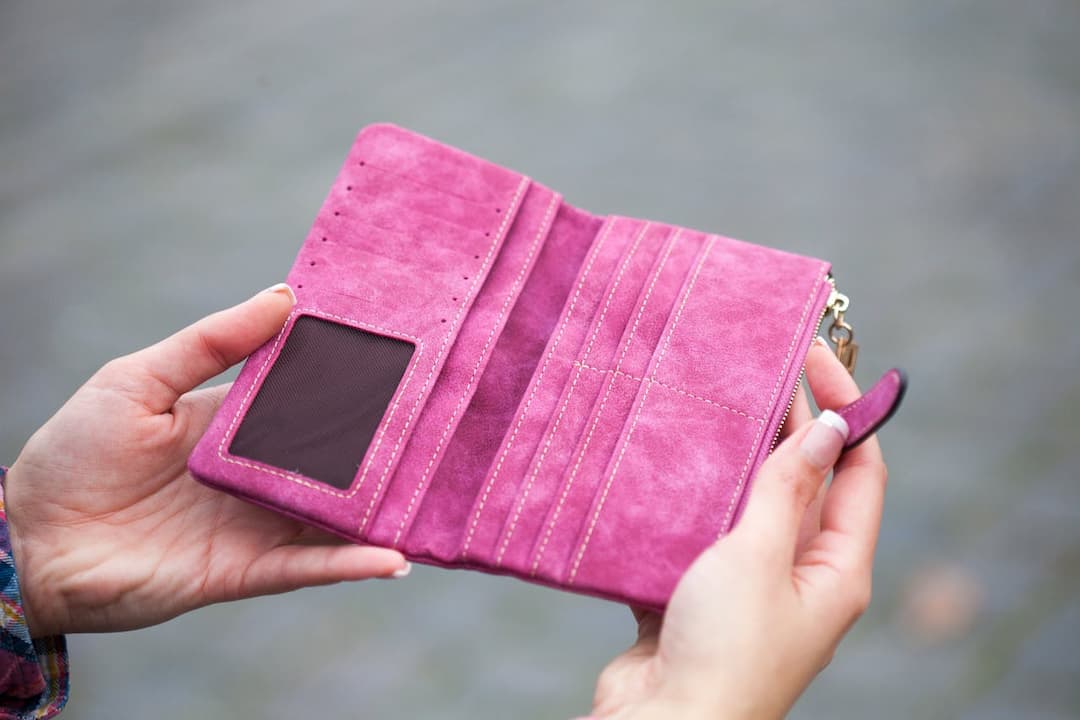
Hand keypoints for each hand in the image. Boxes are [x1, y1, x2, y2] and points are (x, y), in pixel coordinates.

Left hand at [4, 284, 407, 637]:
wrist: (28, 543)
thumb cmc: (74, 452)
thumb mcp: (139, 378)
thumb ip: (212, 342)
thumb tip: (285, 296)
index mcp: (237, 422)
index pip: (309, 397)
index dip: (352, 381)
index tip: (404, 356)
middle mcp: (257, 472)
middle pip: (334, 458)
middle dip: (384, 445)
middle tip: (444, 423)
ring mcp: (255, 522)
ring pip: (334, 513)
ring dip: (381, 508)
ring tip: (436, 493)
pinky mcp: (245, 570)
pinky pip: (308, 566)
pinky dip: (351, 564)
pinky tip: (394, 557)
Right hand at [589, 341, 887, 719]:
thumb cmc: (722, 651)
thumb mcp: (758, 557)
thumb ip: (787, 490)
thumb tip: (830, 428)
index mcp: (835, 569)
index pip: (859, 470)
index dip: (846, 409)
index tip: (812, 356)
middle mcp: (799, 574)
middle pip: (804, 482)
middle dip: (785, 425)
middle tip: (755, 367)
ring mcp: (748, 584)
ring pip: (747, 503)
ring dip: (731, 458)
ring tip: (708, 403)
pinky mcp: (697, 593)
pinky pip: (701, 530)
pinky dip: (687, 498)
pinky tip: (664, 465)